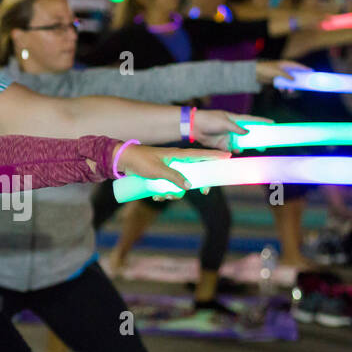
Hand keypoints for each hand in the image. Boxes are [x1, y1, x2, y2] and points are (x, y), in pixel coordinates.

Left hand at [115, 143, 230, 195]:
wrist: (123, 161)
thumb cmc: (140, 161)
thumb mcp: (158, 170)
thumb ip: (174, 176)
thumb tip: (190, 185)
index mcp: (178, 155)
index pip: (200, 154)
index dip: (215, 156)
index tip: (229, 156)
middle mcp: (176, 162)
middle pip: (195, 173)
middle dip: (199, 184)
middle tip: (205, 191)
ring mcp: (169, 169)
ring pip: (180, 184)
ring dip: (175, 193)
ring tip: (163, 196)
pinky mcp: (161, 176)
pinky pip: (169, 187)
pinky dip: (164, 194)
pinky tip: (155, 197)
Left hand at [192, 110, 272, 149]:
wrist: (194, 127)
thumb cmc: (209, 120)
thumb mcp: (224, 122)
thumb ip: (236, 128)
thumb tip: (247, 132)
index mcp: (235, 119)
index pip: (252, 120)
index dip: (262, 121)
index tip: (272, 123)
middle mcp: (233, 128)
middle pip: (248, 134)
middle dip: (257, 139)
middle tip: (265, 145)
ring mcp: (228, 136)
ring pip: (241, 143)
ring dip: (247, 147)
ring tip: (255, 150)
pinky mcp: (221, 144)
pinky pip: (231, 149)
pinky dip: (235, 152)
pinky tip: (239, 153)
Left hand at [255, 60, 306, 86]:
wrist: (255, 73)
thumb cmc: (267, 69)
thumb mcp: (278, 72)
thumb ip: (287, 76)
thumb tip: (294, 80)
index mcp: (286, 64)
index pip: (298, 66)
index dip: (305, 68)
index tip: (312, 71)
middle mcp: (284, 69)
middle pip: (295, 74)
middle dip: (298, 80)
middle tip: (304, 85)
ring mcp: (281, 74)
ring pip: (289, 81)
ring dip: (290, 86)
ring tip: (290, 91)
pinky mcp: (276, 79)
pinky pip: (282, 84)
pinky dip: (283, 87)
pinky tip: (281, 90)